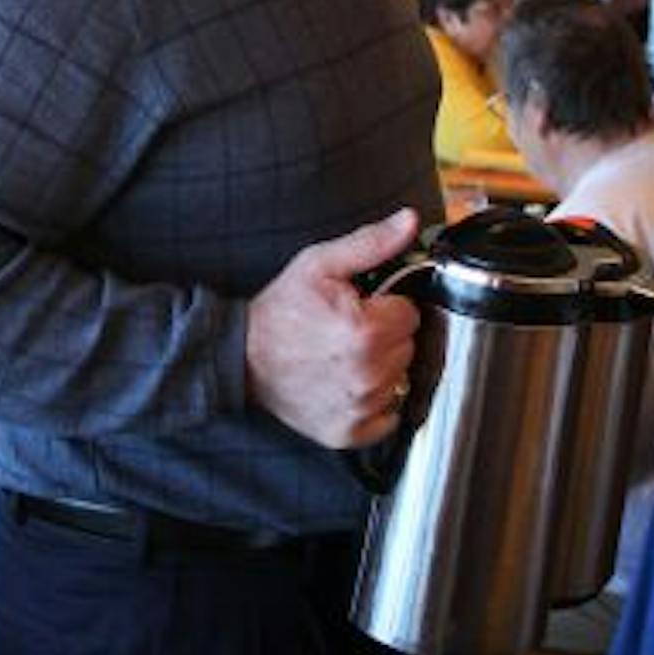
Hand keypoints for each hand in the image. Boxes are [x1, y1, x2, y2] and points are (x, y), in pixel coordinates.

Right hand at [246, 209, 422, 450]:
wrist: (243, 356)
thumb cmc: (281, 311)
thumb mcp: (321, 264)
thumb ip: (371, 243)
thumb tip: (409, 222)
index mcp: (367, 331)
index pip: (411, 314)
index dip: (387, 307)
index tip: (363, 308)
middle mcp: (368, 374)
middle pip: (408, 348)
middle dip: (386, 336)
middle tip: (350, 330)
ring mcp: (359, 408)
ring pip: (399, 380)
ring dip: (381, 368)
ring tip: (344, 356)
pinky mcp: (349, 432)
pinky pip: (387, 417)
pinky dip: (374, 403)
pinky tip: (348, 384)